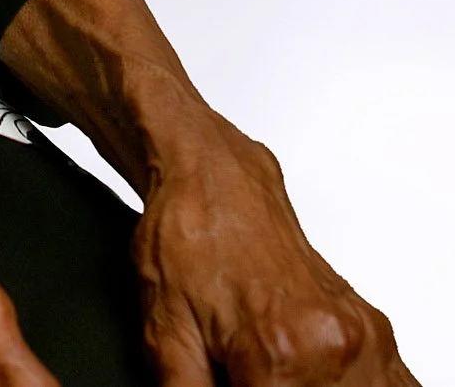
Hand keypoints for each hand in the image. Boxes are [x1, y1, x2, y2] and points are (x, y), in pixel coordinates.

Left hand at [133, 114, 416, 385]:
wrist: (211, 175)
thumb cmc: (184, 236)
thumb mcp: (164, 332)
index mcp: (281, 351)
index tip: (231, 380)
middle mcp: (334, 342)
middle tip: (244, 368)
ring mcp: (361, 334)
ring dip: (309, 386)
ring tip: (267, 366)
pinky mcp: (371, 327)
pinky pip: (377, 381)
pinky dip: (341, 385)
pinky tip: (301, 373)